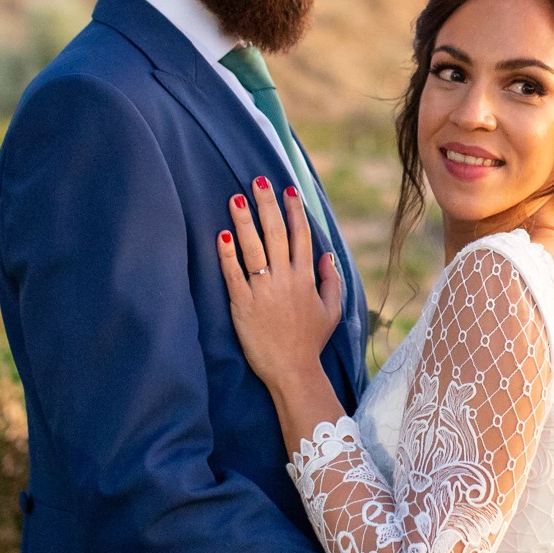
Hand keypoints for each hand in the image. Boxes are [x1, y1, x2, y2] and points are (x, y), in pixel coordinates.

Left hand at [217, 176, 343, 387]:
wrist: (293, 371)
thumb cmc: (310, 341)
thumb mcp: (331, 311)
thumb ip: (331, 280)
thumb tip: (327, 255)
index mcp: (306, 278)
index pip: (300, 236)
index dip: (294, 211)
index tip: (288, 190)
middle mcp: (285, 279)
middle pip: (276, 234)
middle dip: (267, 205)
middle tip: (258, 181)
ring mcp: (263, 291)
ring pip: (253, 249)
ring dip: (244, 221)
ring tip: (236, 198)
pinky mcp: (243, 305)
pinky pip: (234, 275)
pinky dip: (227, 255)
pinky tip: (222, 235)